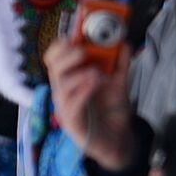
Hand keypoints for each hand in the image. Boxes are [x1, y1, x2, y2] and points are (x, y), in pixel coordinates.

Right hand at [43, 37, 133, 169]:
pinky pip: (71, 106)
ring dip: (78, 75)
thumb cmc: (111, 110)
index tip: (75, 36)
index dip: (61, 45)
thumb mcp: (119, 82)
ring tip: (96, 73)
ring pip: (60, 87)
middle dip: (66, 56)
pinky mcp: (73, 123)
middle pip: (52, 68)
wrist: (118, 139)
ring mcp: (66, 108)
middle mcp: (64, 91)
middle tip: (83, 51)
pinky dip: (83, 92)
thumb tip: (123, 41)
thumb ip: (120, 62)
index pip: (54, 58)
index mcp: (70, 78)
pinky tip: (96, 84)